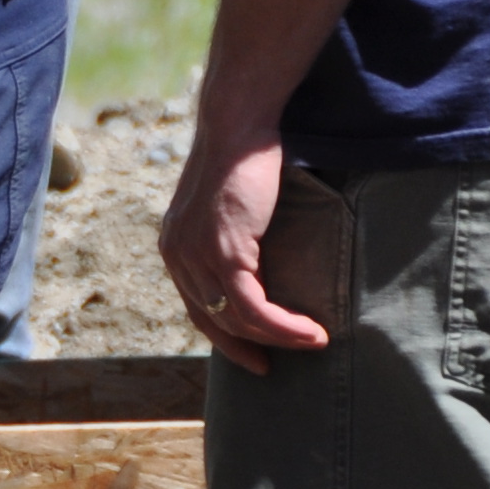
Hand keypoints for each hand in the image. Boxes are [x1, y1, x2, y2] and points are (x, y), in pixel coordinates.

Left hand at [158, 124, 325, 371]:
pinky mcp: (224, 250)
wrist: (238, 127)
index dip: (226, 337)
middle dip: (249, 347)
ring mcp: (197, 254)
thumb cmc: (242, 161)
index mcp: (175, 245)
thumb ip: (230, 241)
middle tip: (282, 361)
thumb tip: (257, 272)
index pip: (196, 308)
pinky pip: (254, 307)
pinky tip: (312, 332)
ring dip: (280, 338)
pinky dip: (284, 326)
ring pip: (237, 319)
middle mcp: (178, 254)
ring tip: (314, 342)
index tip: (255, 357)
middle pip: (213, 320)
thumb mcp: (227, 209)